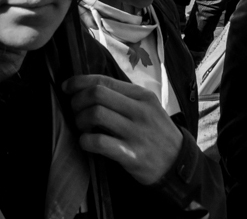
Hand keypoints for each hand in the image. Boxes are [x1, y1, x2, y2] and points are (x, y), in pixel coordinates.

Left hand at [63, 74, 182, 185]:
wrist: (180, 166)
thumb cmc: (157, 133)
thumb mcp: (147, 108)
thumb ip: (123, 96)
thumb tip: (87, 87)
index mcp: (142, 96)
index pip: (102, 80)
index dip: (79, 82)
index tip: (66, 87)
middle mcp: (140, 112)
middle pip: (97, 94)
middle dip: (77, 100)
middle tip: (74, 110)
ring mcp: (137, 134)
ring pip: (96, 114)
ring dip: (80, 119)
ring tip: (81, 126)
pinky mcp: (133, 156)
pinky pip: (100, 142)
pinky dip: (86, 140)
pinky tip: (86, 142)